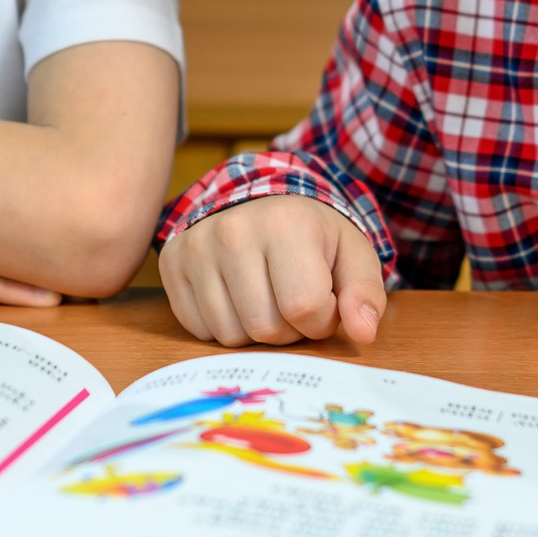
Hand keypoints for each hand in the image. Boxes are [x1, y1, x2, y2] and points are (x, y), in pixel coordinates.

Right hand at [159, 194, 385, 346]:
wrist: (261, 200)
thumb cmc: (313, 235)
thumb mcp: (353, 255)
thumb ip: (365, 295)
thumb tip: (363, 334)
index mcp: (285, 224)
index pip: (305, 308)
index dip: (322, 319)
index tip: (325, 298)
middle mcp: (233, 231)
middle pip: (265, 328)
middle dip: (289, 328)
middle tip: (293, 297)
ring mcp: (196, 246)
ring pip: (230, 336)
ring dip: (255, 330)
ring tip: (266, 296)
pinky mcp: (172, 263)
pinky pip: (199, 330)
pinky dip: (224, 325)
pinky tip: (237, 296)